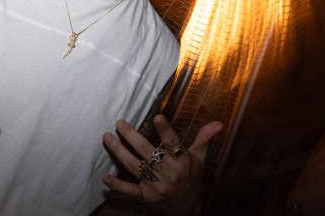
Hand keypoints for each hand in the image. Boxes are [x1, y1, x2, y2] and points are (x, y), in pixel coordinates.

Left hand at [102, 115, 222, 214]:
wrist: (190, 210)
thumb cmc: (193, 179)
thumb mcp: (200, 159)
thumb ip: (204, 139)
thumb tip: (219, 123)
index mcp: (182, 162)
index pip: (173, 143)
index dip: (165, 130)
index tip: (157, 117)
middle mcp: (169, 174)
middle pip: (148, 152)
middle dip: (132, 137)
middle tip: (120, 124)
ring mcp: (156, 186)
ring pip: (135, 166)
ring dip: (119, 152)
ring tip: (107, 137)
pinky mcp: (147, 197)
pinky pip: (130, 191)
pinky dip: (117, 185)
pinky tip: (105, 176)